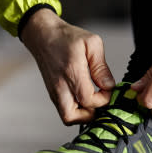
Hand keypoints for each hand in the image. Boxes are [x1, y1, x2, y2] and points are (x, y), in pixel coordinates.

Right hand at [21, 9, 115, 125]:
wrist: (43, 35)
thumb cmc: (66, 37)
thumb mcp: (92, 43)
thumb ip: (101, 67)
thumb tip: (108, 86)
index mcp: (71, 72)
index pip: (88, 100)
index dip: (103, 99)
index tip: (107, 89)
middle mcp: (60, 85)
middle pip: (73, 117)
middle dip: (90, 114)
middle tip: (99, 101)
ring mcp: (53, 91)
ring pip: (67, 118)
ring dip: (82, 115)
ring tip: (91, 101)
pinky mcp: (52, 93)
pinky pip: (63, 110)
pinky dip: (75, 110)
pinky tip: (83, 98)